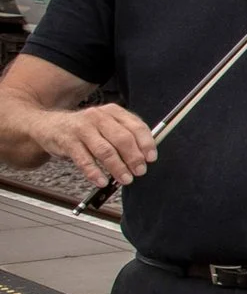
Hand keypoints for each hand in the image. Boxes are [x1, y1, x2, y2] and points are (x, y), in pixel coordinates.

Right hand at [35, 103, 155, 186]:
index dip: (146, 144)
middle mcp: (98, 117)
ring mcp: (82, 128)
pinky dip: (94, 172)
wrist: (48, 125)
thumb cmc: (86, 130)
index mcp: (113, 112)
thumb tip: (145, 157)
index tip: (151, 158)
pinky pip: (83, 159)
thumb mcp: (107, 126)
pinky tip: (101, 181)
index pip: (136, 126)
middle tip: (140, 172)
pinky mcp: (67, 141)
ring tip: (125, 179)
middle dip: (134, 158)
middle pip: (122, 139)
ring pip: (105, 150)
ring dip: (117, 167)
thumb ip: (125, 136)